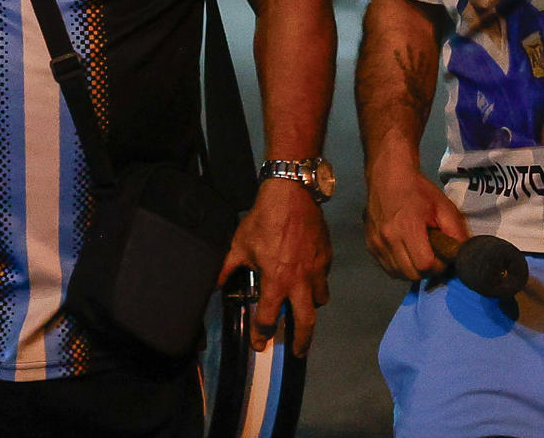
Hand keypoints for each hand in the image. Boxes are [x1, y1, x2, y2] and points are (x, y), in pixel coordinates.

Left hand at [217, 178, 330, 356]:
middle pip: (306, 322)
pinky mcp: (327, 256)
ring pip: (319, 300)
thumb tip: (215, 285)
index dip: (262, 334)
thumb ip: (228, 267)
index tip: (260, 343)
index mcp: (276, 280)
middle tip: (298, 351)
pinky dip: (317, 282)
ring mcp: (316, 269)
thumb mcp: (240, 243)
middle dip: (302, 342)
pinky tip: (309, 275)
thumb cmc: (263, 219)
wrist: (291, 192)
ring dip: (311, 308)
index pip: (268, 317)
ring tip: (304, 308)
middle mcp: (299, 281)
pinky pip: (324, 277)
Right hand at [363, 162, 468, 281]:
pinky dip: (398, 266)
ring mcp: (376, 242)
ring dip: (411, 269)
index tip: (441, 254)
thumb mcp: (443, 206)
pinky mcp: (369, 244)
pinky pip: (387, 268)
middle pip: (411, 274)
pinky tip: (405, 252)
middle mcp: (388, 238)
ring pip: (398, 274)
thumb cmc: (418, 190)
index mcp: (407, 227)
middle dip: (426, 270)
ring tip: (417, 253)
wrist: (388, 175)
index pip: (425, 265)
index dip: (438, 265)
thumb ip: (456, 232)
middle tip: (431, 255)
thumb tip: (463, 255)